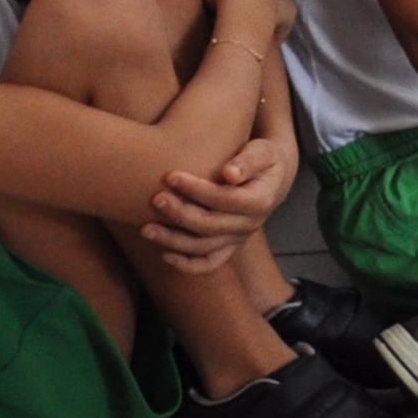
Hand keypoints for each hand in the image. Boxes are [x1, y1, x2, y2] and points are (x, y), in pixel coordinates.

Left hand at [141, 130, 289, 268]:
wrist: (270, 179)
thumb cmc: (262, 159)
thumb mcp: (262, 152)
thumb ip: (248, 161)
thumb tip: (230, 174)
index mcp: (260, 202)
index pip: (224, 199)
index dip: (197, 190)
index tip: (171, 176)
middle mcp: (250, 225)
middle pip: (211, 226)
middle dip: (180, 214)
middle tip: (156, 199)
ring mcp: (239, 239)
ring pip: (204, 248)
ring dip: (174, 241)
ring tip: (147, 229)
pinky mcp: (229, 247)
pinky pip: (209, 263)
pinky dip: (187, 264)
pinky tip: (164, 255)